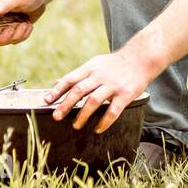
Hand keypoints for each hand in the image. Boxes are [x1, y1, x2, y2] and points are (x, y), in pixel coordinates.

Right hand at [0, 0, 47, 49]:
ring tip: (26, 23)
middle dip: (5, 36)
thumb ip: (4, 5)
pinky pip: (16, 40)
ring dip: (17, 35)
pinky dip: (24, 35)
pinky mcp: (15, 30)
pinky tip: (29, 25)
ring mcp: (5, 26)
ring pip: (6, 40)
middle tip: (15, 27)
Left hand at [42, 49, 158, 133]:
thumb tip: (56, 82)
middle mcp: (99, 75)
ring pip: (94, 101)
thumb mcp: (94, 64)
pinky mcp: (125, 94)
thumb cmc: (115, 64)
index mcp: (90, 68)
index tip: (46, 101)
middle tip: (56, 117)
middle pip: (79, 90)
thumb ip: (77, 75)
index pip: (70, 79)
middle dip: (65, 105)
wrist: (141, 58)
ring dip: (83, 115)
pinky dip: (104, 121)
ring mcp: (113, 85)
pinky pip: (113, 110)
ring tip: (76, 126)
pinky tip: (98, 129)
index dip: (57, 90)